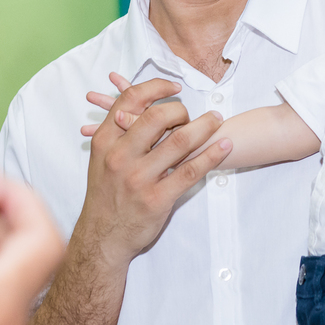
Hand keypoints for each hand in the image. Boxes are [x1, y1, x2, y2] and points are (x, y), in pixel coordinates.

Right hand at [78, 75, 231, 266]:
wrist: (102, 237)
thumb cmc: (106, 195)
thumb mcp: (101, 159)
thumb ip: (120, 133)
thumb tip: (145, 106)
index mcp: (105, 141)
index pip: (130, 100)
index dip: (156, 87)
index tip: (174, 87)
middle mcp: (120, 156)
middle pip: (158, 116)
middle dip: (182, 110)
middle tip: (194, 114)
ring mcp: (139, 178)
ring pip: (180, 141)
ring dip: (205, 127)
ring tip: (217, 120)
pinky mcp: (157, 198)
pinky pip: (191, 170)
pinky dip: (212, 154)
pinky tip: (224, 145)